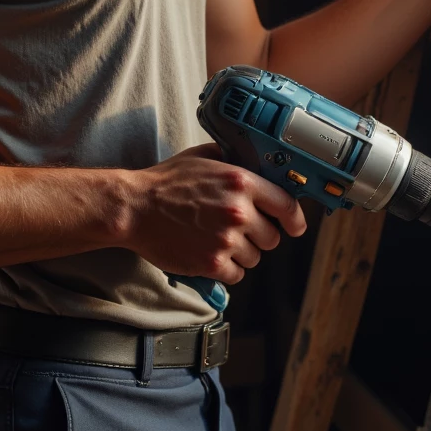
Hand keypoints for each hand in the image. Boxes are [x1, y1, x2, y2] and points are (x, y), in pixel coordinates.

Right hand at [123, 144, 307, 286]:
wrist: (135, 208)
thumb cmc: (165, 182)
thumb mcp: (203, 157)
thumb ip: (233, 159)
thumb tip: (256, 162)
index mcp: (241, 182)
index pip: (286, 205)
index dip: (295, 219)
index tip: (295, 227)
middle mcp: (238, 211)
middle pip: (272, 237)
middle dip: (259, 236)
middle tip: (238, 231)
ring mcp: (226, 240)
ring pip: (254, 257)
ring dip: (241, 253)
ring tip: (217, 241)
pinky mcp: (211, 263)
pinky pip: (236, 274)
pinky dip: (227, 269)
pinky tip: (211, 255)